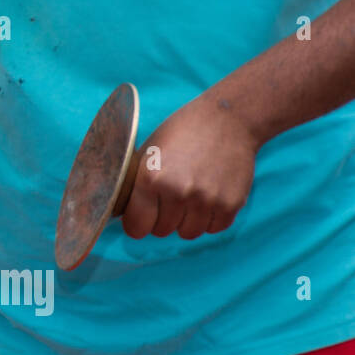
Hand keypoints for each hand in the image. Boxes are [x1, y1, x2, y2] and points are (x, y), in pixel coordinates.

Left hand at [122, 95, 258, 239]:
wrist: (227, 121)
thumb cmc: (182, 133)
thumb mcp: (149, 152)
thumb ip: (137, 184)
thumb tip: (123, 212)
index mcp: (151, 177)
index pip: (136, 227)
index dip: (137, 223)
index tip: (140, 217)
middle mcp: (178, 192)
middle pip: (162, 231)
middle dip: (161, 219)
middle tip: (167, 199)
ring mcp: (206, 200)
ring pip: (188, 233)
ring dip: (185, 221)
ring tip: (188, 197)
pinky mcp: (231, 204)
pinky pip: (214, 229)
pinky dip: (208, 220)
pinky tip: (207, 198)